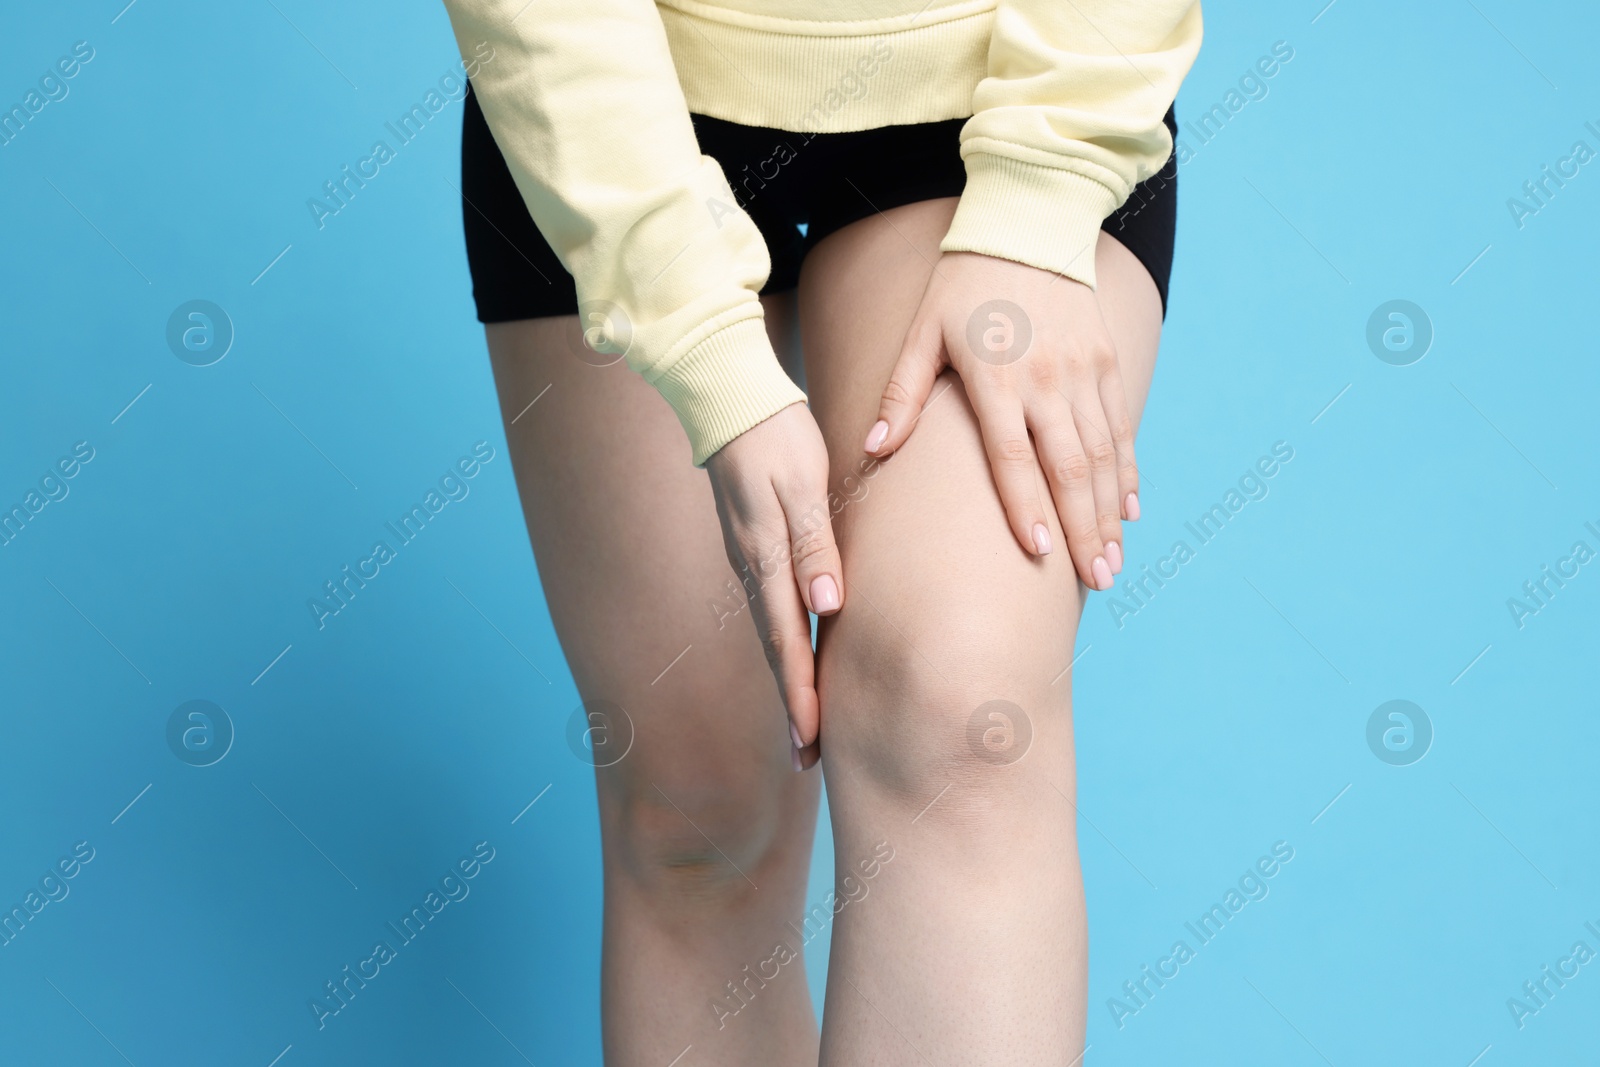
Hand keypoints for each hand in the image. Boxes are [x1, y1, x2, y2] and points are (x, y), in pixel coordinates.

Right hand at [705, 401, 842, 769]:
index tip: (811, 742)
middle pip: (778, 651)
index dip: (801, 695)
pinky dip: (788, 646)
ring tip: (807, 726)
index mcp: (767, 559)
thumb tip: (828, 608)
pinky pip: (774, 608)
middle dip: (794, 707)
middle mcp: (755, 569)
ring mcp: (752, 560)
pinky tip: (799, 657)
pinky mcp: (758, 547)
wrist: (730, 396)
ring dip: (791, 683)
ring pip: (775, 634)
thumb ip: (814, 546)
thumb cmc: (775, 436)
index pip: (787, 643)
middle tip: (807, 761)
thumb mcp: (801, 486)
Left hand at [865, 251, 1138, 589]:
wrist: (1028, 224)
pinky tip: (1131, 511)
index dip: (1027, 506)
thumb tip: (874, 451)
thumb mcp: (921, 333)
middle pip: (1070, 468)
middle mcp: (1047, 380)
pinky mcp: (1106, 361)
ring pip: (1104, 454)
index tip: (1040, 552)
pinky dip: (1128, 472)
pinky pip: (1121, 427)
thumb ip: (901, 395)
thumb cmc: (962, 284)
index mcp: (996, 379)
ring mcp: (1084, 371)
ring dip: (1111, 513)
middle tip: (1097, 579)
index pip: (1013, 456)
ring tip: (1113, 562)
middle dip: (1085, 529)